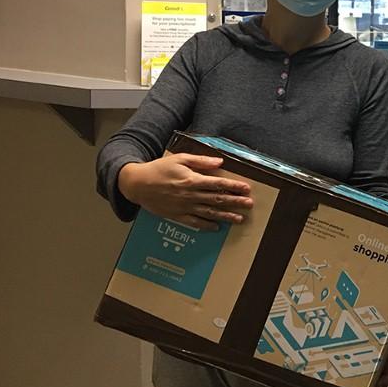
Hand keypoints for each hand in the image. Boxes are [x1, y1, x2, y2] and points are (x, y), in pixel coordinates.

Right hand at [118, 153, 252, 230]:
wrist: (137, 184)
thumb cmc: (159, 169)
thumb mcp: (180, 159)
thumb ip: (200, 161)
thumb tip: (219, 162)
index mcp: (192, 180)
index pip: (218, 184)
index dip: (233, 186)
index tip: (246, 188)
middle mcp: (190, 195)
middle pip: (217, 199)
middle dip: (235, 202)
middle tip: (250, 204)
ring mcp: (184, 207)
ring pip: (209, 213)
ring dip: (226, 216)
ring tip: (240, 218)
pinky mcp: (177, 216)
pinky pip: (194, 223)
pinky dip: (206, 225)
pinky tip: (217, 227)